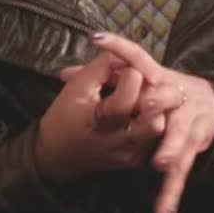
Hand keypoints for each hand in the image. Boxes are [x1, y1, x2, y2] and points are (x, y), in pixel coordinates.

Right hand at [34, 51, 177, 182]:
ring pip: (159, 129)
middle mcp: (119, 142)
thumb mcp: (77, 85)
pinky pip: (152, 139)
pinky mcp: (135, 160)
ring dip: (154, 110)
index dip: (132, 76)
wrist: (55, 154)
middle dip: (153, 97)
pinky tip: (136, 112)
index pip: (130, 96)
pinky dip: (148, 122)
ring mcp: (130, 154)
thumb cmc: (63, 117)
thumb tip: (126, 53)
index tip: (126, 69)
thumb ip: (104, 65)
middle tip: (145, 83)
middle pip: (155, 119)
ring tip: (141, 96)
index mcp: (102, 121)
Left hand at [89, 32, 213, 212]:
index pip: (137, 57)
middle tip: (148, 106)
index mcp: (157, 76)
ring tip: (160, 162)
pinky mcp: (189, 148)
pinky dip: (170, 193)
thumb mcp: (139, 78)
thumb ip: (103, 76)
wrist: (210, 104)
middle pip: (168, 98)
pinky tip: (162, 211)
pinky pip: (180, 172)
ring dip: (170, 148)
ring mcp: (185, 124)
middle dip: (159, 103)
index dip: (118, 47)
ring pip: (179, 136)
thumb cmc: (166, 89)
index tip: (96, 38)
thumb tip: (63, 73)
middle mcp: (175, 97)